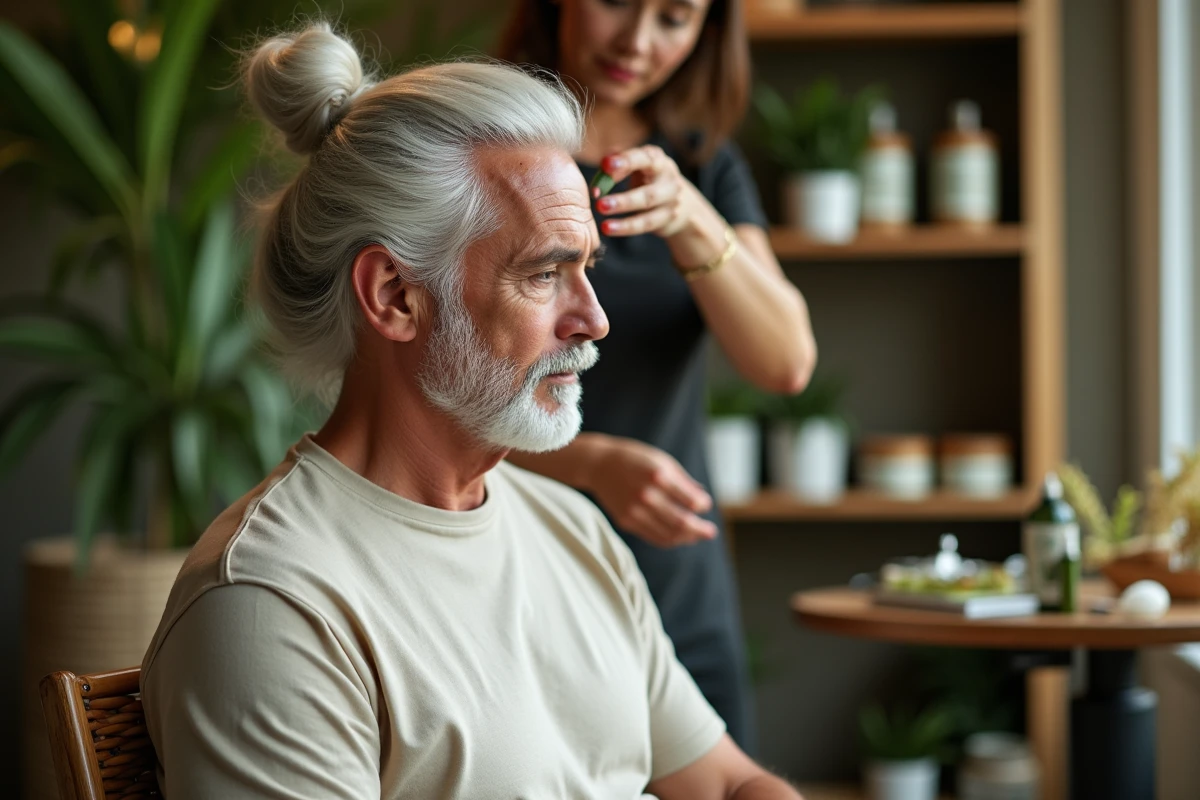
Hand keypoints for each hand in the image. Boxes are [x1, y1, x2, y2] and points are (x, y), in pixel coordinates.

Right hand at [589, 437, 717, 547]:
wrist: (599, 465)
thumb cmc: (634, 459)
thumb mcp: (661, 460)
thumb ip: (683, 480)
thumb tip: (703, 496)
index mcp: (659, 476)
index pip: (691, 501)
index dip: (703, 506)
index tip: (705, 506)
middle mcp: (647, 495)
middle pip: (682, 522)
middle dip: (700, 529)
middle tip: (711, 532)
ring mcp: (635, 511)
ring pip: (669, 534)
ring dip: (686, 538)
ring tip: (696, 536)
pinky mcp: (627, 521)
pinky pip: (653, 537)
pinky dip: (669, 540)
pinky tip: (678, 537)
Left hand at [594, 145, 728, 267]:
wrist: (681, 200)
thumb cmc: (649, 177)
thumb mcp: (638, 164)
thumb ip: (619, 162)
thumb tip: (603, 165)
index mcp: (658, 160)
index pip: (644, 158)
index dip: (625, 161)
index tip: (605, 165)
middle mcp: (669, 180)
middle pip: (649, 193)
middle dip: (624, 200)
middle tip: (599, 204)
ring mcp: (671, 201)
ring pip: (648, 215)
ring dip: (625, 221)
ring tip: (604, 225)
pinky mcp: (667, 219)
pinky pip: (645, 225)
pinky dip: (626, 228)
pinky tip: (608, 229)